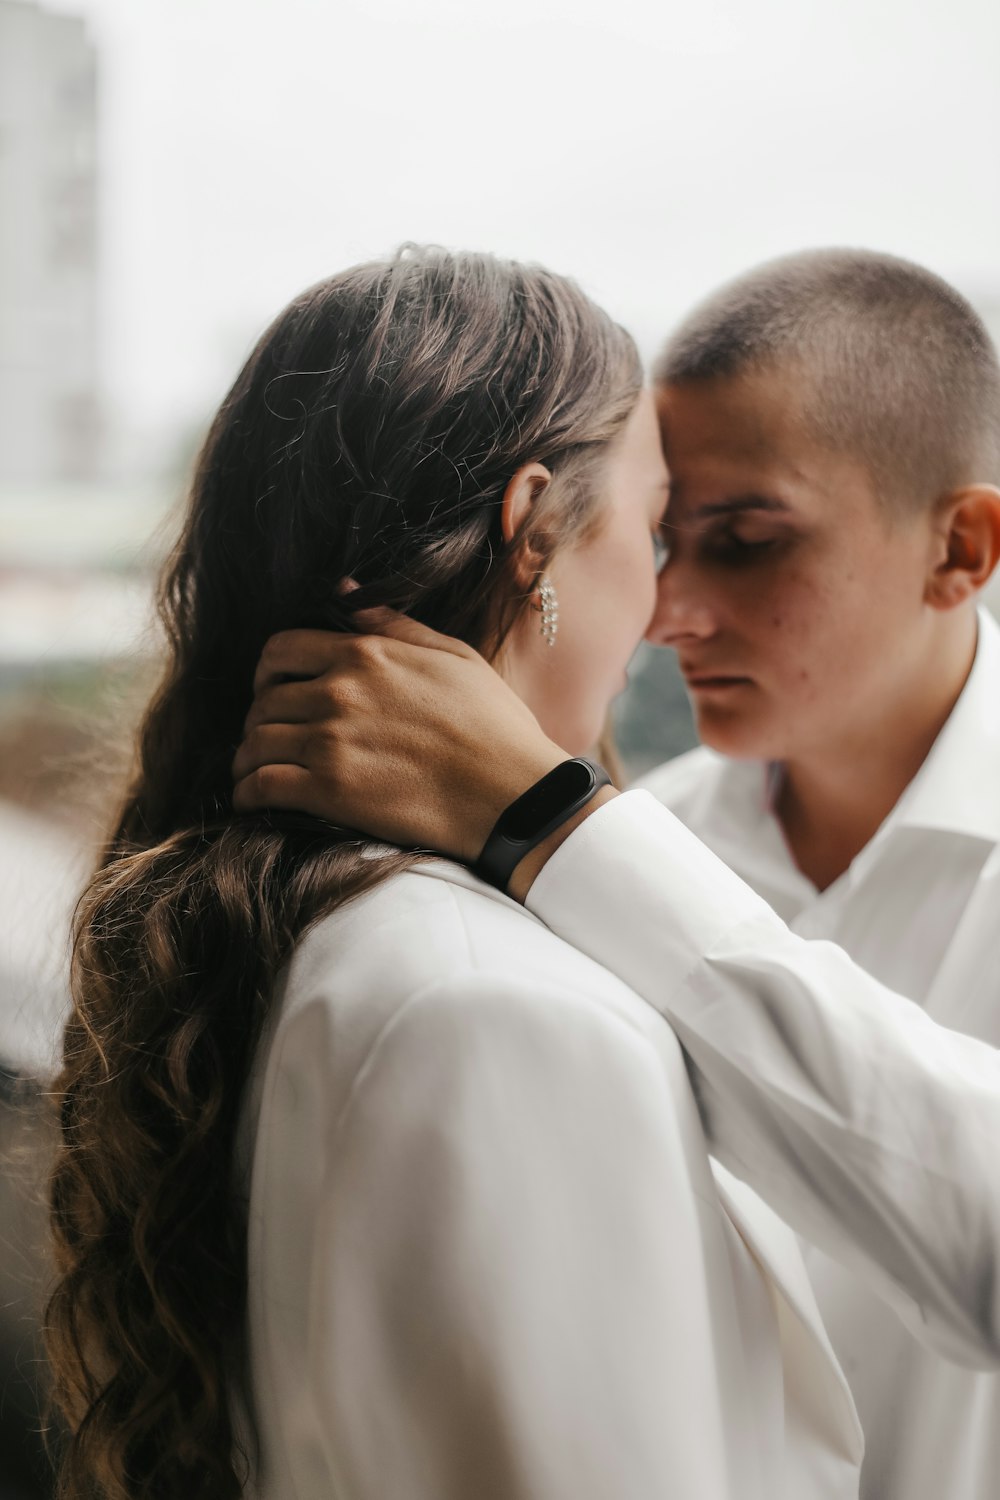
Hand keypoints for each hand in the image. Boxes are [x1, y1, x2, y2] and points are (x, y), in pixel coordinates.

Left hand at [232, 612, 567, 863]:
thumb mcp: (450, 655)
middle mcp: (338, 692)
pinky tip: (251, 800)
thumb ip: (392, 622)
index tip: (272, 689)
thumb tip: (345, 587)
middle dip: (258, 718)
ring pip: (255, 742)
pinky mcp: (330, 792)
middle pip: (263, 700)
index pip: (279, 650)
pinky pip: (262, 786)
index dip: (267, 671)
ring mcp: (330, 742)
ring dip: (247, 758)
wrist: (511, 791)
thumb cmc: (493, 723)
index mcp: (364, 654)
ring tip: (253, 771)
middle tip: (267, 737)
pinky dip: (246, 794)